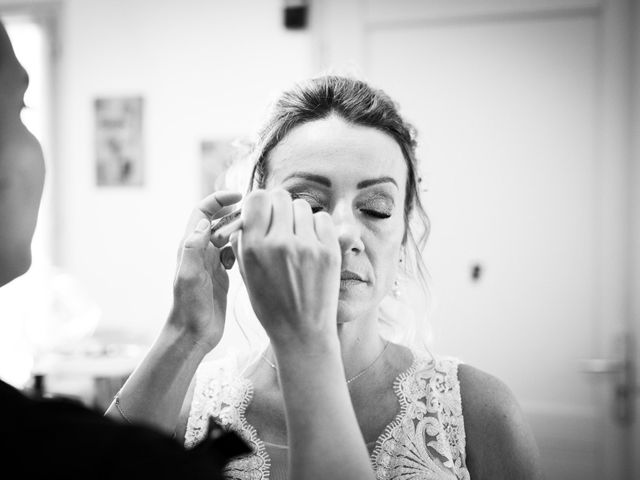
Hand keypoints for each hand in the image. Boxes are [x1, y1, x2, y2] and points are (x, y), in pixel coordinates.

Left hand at [168, 190, 241, 352]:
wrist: (193, 333)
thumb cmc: (189, 308)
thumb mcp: (189, 276)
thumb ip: (193, 248)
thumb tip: (204, 222)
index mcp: (190, 246)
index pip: (202, 211)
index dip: (218, 199)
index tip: (239, 196)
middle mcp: (200, 250)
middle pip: (218, 220)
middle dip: (236, 213)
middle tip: (256, 215)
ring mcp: (211, 262)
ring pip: (228, 236)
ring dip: (241, 231)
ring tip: (256, 233)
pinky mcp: (221, 274)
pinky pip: (233, 252)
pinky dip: (243, 248)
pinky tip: (250, 255)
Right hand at [225, 188, 340, 352]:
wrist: (302, 332)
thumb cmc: (271, 304)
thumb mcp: (246, 273)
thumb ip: (243, 240)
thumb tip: (248, 211)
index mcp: (254, 248)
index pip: (257, 198)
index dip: (260, 202)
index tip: (263, 213)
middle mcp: (279, 243)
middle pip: (280, 197)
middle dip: (279, 207)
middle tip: (281, 224)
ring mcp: (306, 246)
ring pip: (302, 206)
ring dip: (298, 217)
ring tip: (297, 237)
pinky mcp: (329, 251)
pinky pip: (322, 219)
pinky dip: (317, 227)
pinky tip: (312, 243)